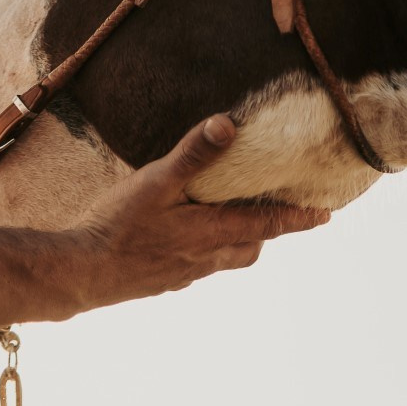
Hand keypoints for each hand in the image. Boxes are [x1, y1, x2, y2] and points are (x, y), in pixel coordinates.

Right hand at [63, 114, 327, 311]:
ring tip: (232, 223)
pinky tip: (182, 240)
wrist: (81, 273)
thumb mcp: (156, 183)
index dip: (298, 218)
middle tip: (280, 215)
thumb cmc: (119, 226)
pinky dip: (205, 251)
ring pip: (224, 259)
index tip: (325, 215)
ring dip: (237, 242)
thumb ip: (193, 156)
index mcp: (211, 233)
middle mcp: (204, 257)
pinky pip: (197, 267)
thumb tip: (228, 124)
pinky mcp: (162, 281)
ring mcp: (183, 273)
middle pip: (250, 246)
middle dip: (268, 230)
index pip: (267, 223)